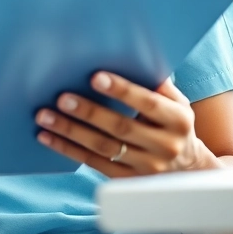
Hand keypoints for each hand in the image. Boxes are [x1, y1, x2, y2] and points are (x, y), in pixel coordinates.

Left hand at [33, 71, 222, 177]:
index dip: (122, 90)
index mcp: (178, 120)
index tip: (95, 77)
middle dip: (89, 111)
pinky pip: (93, 163)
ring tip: (44, 116)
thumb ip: (155, 82)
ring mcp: (146, 167)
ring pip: (103, 147)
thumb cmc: (172, 123)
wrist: (188, 169)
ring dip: (70, 131)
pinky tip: (46, 136)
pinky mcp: (127, 181)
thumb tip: (130, 52)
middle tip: (61, 98)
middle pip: (121, 127)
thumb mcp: (175, 103)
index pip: (147, 103)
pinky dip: (67, 149)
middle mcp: (165, 146)